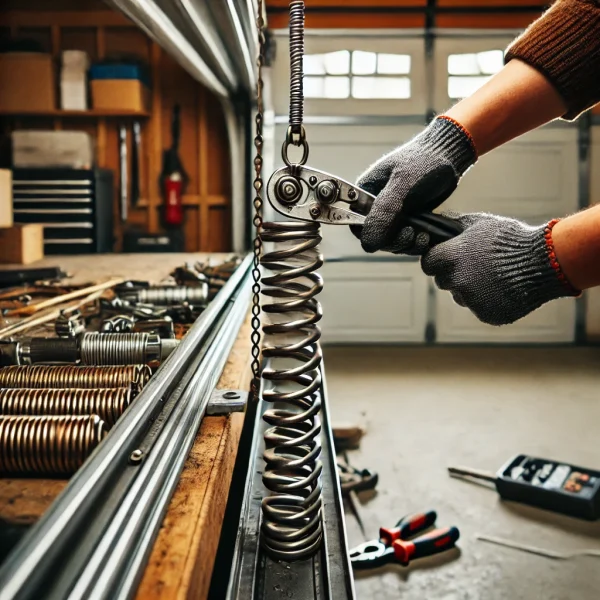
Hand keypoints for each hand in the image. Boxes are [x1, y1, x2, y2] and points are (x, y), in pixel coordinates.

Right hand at [353, 116, 476, 254]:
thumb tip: (367, 243)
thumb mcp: (402, 185)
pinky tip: (426, 236)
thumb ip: (383, 213)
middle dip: (393, 242)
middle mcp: (375, 204)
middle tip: (410, 234)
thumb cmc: (424, 162)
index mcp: (364, 192)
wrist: (451, 155)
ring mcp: (393, 212)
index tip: (387, 237)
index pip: (357, 223)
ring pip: (391, 241)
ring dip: (405, 244)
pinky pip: (405, 238)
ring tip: (421, 235)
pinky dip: (415, 242)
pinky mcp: (408, 218)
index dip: (369, 235)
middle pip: (374, 236)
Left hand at [421, 213, 578, 325]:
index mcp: (451, 257)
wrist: (545, 262)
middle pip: (442, 281)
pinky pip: (478, 307)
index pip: (428, 263)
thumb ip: (453, 224)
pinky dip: (487, 301)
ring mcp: (471, 300)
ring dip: (469, 289)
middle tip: (475, 266)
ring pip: (460, 296)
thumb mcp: (480, 223)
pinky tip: (502, 288)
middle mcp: (456, 280)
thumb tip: (435, 222)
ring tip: (493, 276)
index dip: (436, 261)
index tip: (446, 259)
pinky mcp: (485, 314)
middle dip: (453, 274)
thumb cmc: (511, 239)